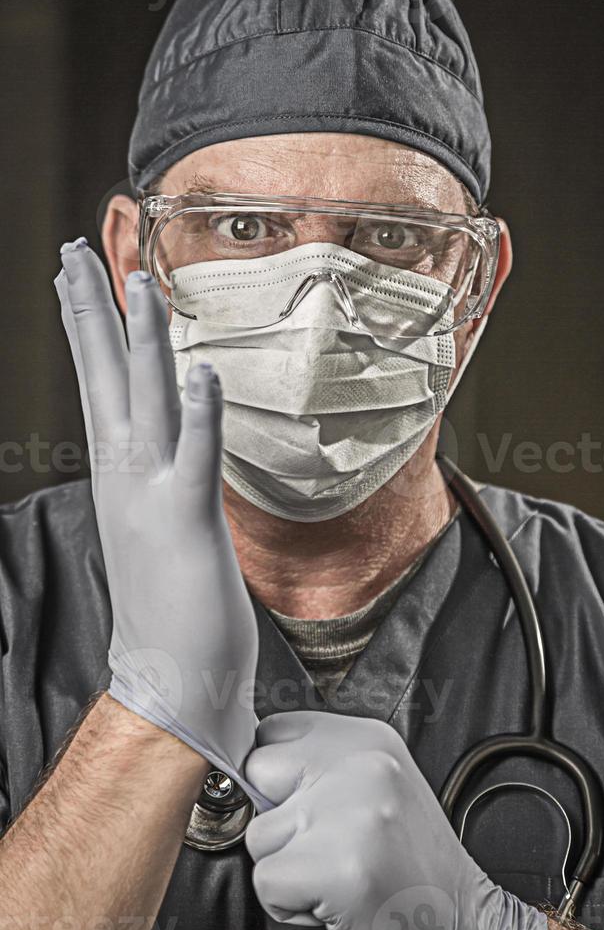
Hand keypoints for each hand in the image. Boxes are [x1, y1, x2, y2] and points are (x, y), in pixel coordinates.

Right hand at [55, 240, 266, 808]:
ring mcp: (152, 496)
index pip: (101, 385)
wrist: (169, 680)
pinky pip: (195, 457)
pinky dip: (199, 414)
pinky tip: (202, 370)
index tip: (79, 276)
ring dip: (142, 340)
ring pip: (146, 402)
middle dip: (91, 310)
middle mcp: (125, 475)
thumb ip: (155, 478)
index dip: (89, 327)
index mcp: (119, 472)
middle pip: (105, 377)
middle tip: (75, 249)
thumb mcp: (153, 525)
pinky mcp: (188, 522)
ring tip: (138, 280)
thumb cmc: (170, 604)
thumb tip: (166, 445)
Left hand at [244, 711, 546, 929]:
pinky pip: (267, 883)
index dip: (278, 778)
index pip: (273, 732)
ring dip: (287, 867)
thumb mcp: (374, 785)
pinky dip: (291, 905)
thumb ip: (320, 765)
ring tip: (336, 872)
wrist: (464, 921)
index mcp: (368, 737)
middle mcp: (361, 763)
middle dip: (277, 818)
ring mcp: (350, 812)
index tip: (307, 805)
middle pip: (257, 772)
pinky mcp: (338, 866)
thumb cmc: (408, 860)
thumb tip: (249, 768)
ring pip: (259, 835)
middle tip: (326, 844)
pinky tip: (335, 900)